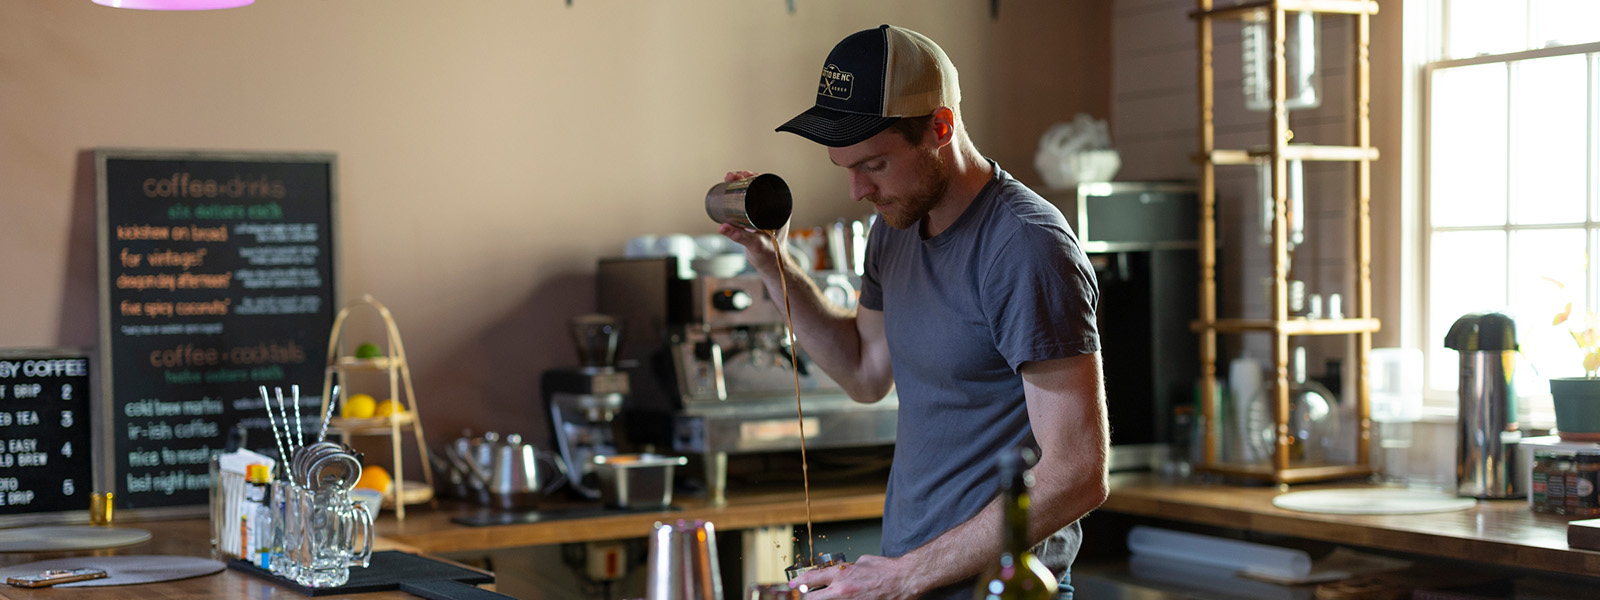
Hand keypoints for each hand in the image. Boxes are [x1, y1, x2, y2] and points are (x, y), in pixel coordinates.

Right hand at [716, 170, 789, 276]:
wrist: (771, 266)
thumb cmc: (769, 256)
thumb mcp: (755, 244)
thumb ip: (739, 237)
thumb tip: (722, 227)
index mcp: (780, 210)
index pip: (768, 186)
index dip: (754, 177)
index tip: (741, 175)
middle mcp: (774, 209)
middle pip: (759, 186)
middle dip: (744, 178)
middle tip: (729, 177)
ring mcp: (766, 212)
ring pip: (753, 192)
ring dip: (741, 184)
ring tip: (728, 179)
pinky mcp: (757, 217)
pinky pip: (749, 200)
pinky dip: (740, 193)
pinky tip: (731, 189)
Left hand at [788, 555, 919, 599]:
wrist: (904, 580)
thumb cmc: (886, 570)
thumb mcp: (862, 562)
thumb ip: (847, 569)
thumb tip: (838, 572)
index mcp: (841, 575)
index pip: (811, 579)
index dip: (798, 582)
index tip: (791, 585)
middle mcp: (842, 591)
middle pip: (812, 599)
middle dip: (806, 598)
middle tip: (804, 597)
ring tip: (827, 597)